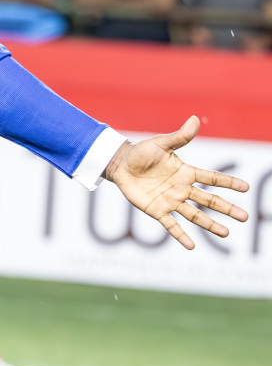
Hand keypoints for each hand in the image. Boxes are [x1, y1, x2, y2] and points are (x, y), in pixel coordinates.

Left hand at [103, 116, 248, 249]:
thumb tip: (194, 119)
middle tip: (245, 217)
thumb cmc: (142, 153)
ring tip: (226, 233)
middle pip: (209, 200)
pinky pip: (171, 225)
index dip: (228, 182)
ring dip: (210, 224)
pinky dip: (180, 235)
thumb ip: (179, 137)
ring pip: (194, 215)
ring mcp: (171, 201)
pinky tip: (191, 246)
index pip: (212, 178)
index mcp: (186, 173)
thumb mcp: (161, 144)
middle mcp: (182, 189)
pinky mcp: (157, 210)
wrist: (120, 165)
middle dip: (227, 209)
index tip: (245, 188)